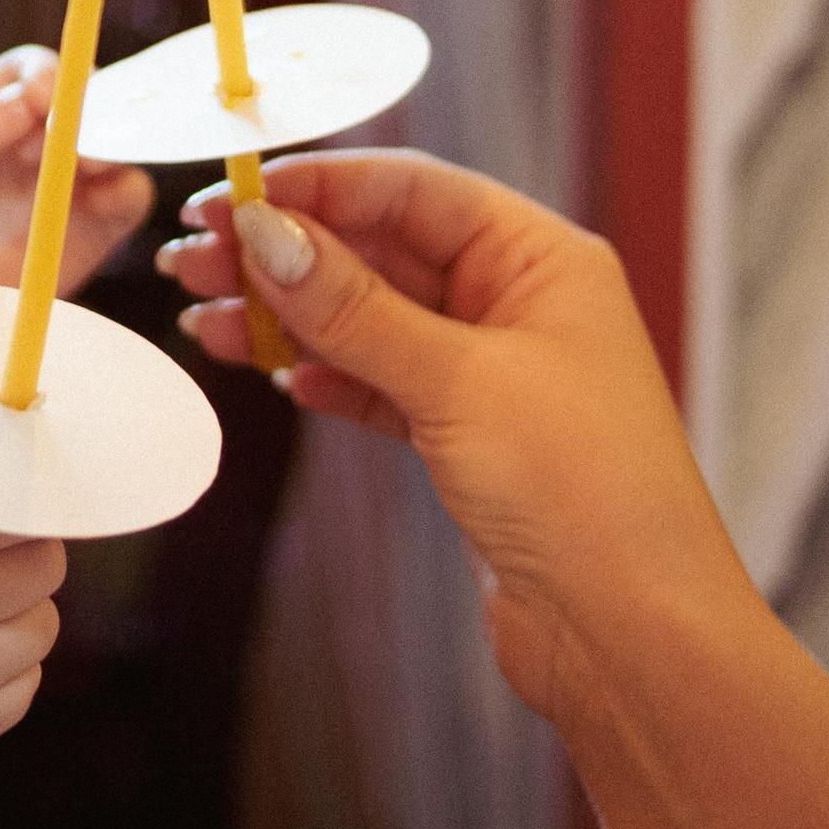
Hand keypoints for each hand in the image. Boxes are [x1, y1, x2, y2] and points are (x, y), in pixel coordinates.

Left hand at [0, 47, 151, 300]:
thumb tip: (27, 97)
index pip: (33, 73)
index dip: (49, 76)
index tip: (46, 100)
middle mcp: (31, 145)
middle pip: (84, 104)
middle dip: (90, 113)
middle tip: (74, 141)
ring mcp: (61, 188)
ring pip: (113, 148)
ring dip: (113, 148)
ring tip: (86, 169)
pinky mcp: (86, 234)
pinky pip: (125, 202)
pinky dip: (128, 192)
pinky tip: (105, 201)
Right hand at [159, 150, 749, 726]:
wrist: (635, 641)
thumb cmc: (584, 494)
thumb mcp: (457, 383)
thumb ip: (354, 308)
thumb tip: (268, 231)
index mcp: (540, 258)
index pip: (410, 189)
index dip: (316, 187)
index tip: (230, 195)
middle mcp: (517, 301)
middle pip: (379, 249)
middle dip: (284, 253)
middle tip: (193, 259)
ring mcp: (490, 371)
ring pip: (367, 319)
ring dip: (286, 316)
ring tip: (202, 319)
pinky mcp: (465, 436)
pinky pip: (376, 381)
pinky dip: (322, 375)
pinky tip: (272, 377)